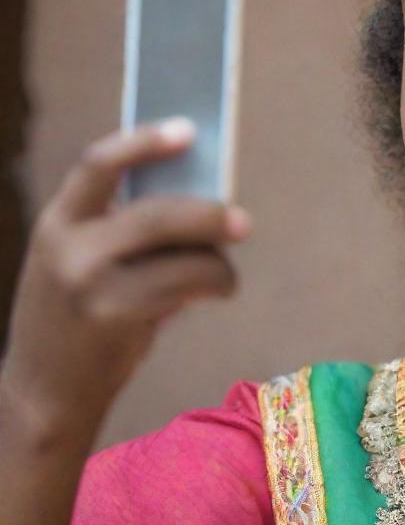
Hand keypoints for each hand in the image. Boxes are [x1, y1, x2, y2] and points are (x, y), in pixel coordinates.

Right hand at [2, 118, 251, 444]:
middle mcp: (68, 247)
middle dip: (209, 215)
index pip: (99, 164)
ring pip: (183, 256)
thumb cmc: (77, 318)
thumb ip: (123, 230)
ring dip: (218, 265)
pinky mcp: (115, 317)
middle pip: (158, 213)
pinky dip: (214, 285)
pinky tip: (217, 291)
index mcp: (57, 221)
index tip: (188, 130)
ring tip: (224, 276)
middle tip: (242, 222)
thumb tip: (202, 202)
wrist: (41, 394)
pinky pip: (186, 287)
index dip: (144, 141)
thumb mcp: (79, 263)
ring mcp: (90, 284)